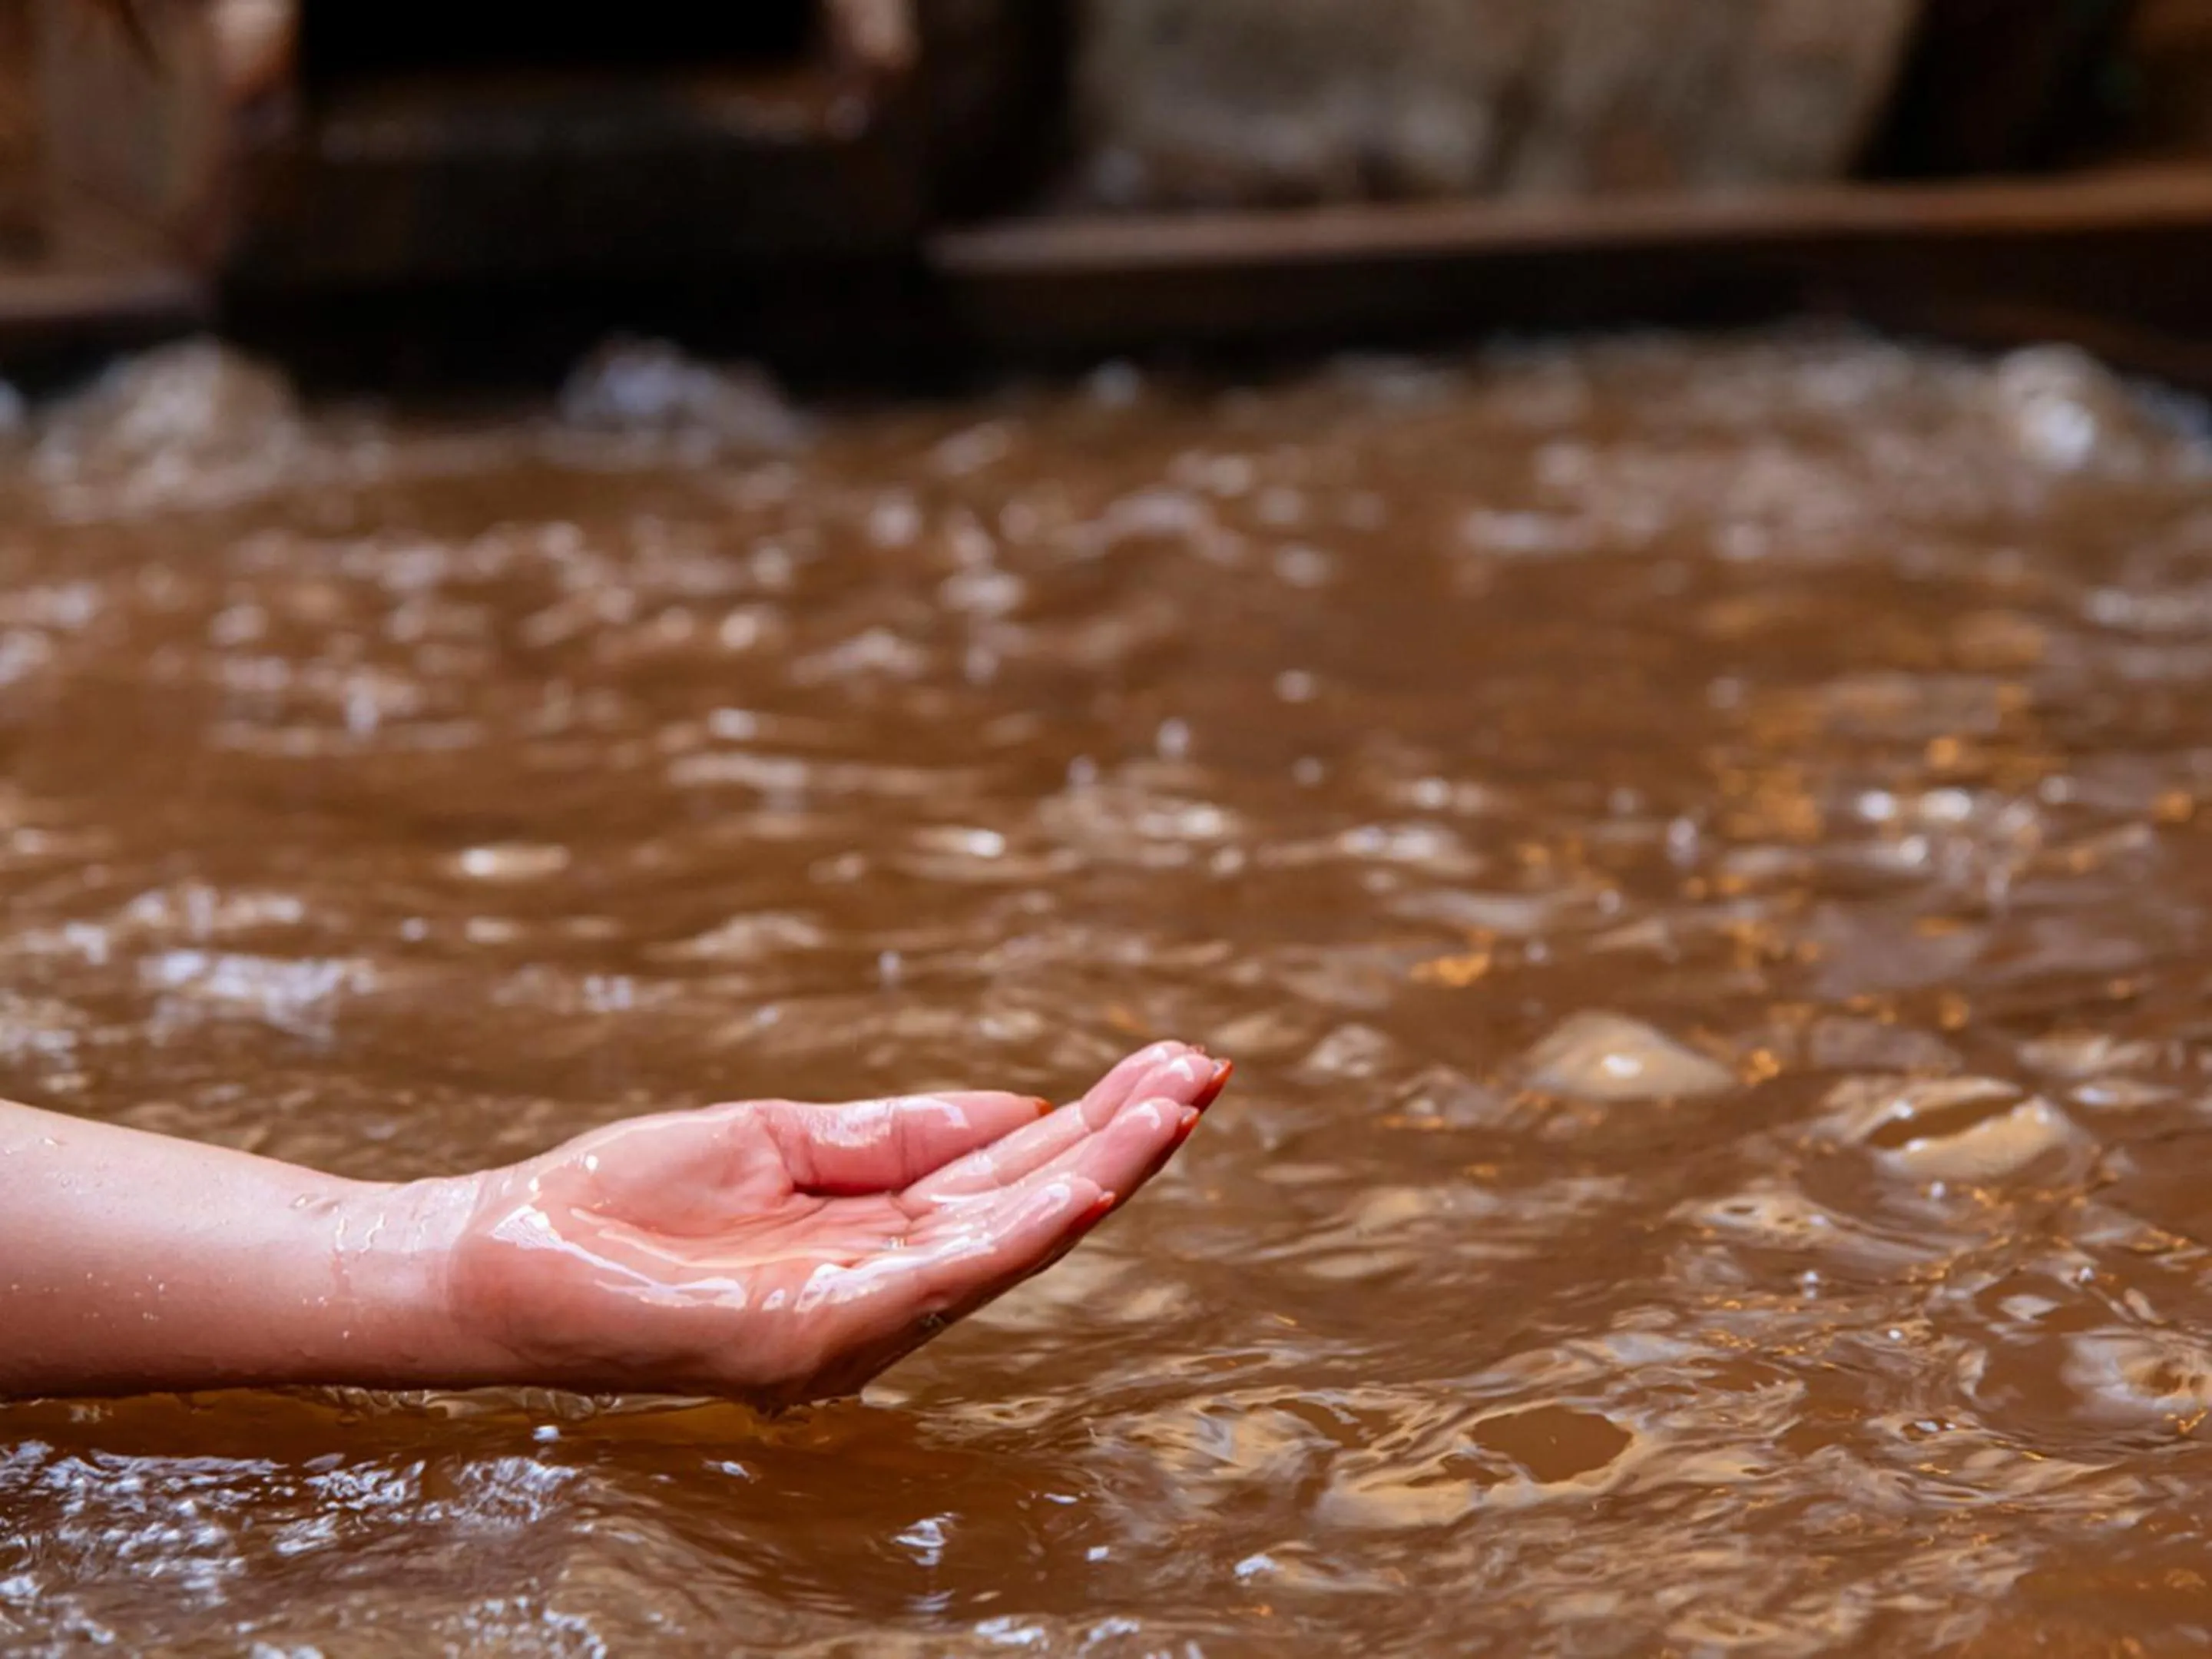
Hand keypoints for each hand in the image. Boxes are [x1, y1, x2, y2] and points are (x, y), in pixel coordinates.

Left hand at [445, 1041, 1230, 1403]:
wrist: (502, 1255)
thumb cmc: (626, 1203)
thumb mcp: (783, 1139)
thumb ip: (900, 1134)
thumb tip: (1024, 1106)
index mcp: (875, 1248)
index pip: (1007, 1183)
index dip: (1091, 1125)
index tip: (1166, 1062)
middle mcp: (882, 1299)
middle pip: (1027, 1211)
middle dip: (1124, 1142)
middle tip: (1208, 1069)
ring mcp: (852, 1327)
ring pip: (1007, 1243)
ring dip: (1103, 1173)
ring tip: (1178, 1104)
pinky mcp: (811, 1340)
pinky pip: (938, 1278)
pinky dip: (1024, 1228)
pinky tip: (1089, 1180)